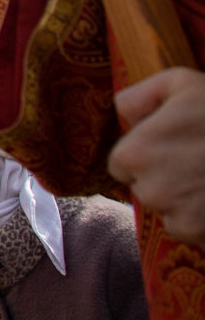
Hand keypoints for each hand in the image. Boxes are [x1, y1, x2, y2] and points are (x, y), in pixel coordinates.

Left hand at [111, 67, 204, 245]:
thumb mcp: (180, 83)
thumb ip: (139, 96)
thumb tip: (125, 116)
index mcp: (134, 154)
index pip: (123, 165)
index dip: (148, 156)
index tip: (174, 148)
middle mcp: (149, 192)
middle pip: (148, 191)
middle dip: (168, 179)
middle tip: (199, 163)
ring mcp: (180, 219)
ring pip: (173, 214)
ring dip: (189, 203)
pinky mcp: (203, 236)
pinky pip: (197, 233)